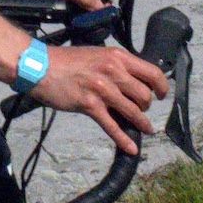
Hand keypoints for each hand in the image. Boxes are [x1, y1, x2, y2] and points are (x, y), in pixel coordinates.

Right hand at [30, 44, 168, 151]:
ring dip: (142, 123)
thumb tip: (132, 79)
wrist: (41, 66)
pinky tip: (131, 148)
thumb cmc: (67, 60)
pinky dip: (124, 139)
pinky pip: (112, 126)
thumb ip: (116, 65)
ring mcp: (102, 89)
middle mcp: (113, 72)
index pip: (152, 72)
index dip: (161, 86)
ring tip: (145, 129)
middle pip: (144, 95)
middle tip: (141, 109)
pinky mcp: (90, 105)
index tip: (162, 94)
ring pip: (133, 111)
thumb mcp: (97, 54)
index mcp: (118, 57)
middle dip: (146, 106)